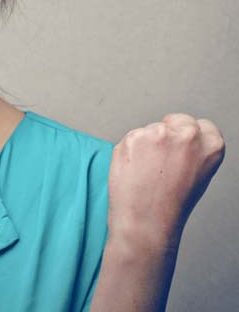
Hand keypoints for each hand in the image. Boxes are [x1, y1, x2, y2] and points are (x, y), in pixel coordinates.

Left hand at [107, 114, 225, 251]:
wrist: (146, 221)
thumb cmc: (171, 204)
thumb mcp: (198, 174)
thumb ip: (193, 151)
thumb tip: (178, 136)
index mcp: (211, 145)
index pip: (202, 125)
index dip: (189, 135)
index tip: (181, 146)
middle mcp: (187, 135)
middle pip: (174, 120)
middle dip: (167, 133)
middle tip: (161, 160)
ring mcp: (158, 133)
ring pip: (150, 129)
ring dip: (146, 144)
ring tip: (148, 172)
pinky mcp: (133, 137)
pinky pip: (131, 138)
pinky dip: (130, 150)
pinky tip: (135, 170)